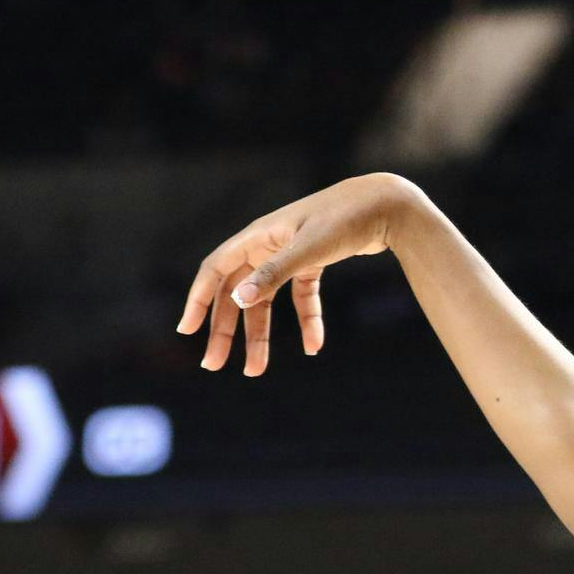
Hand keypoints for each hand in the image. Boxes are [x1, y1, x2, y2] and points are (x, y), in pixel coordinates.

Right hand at [177, 172, 418, 377]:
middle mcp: (267, 245)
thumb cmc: (345, 219)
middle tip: (214, 363)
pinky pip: (302, 298)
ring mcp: (290, 255)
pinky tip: (315, 346)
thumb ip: (274, 273)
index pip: (215, 270)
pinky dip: (306, 321)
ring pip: (266, 301)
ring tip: (254, 370)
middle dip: (224, 329)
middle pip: (236, 292)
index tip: (187, 330)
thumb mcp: (308, 247)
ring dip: (259, 335)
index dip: (199, 300)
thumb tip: (239, 300)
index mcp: (257, 237)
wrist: (385, 204)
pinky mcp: (313, 263)